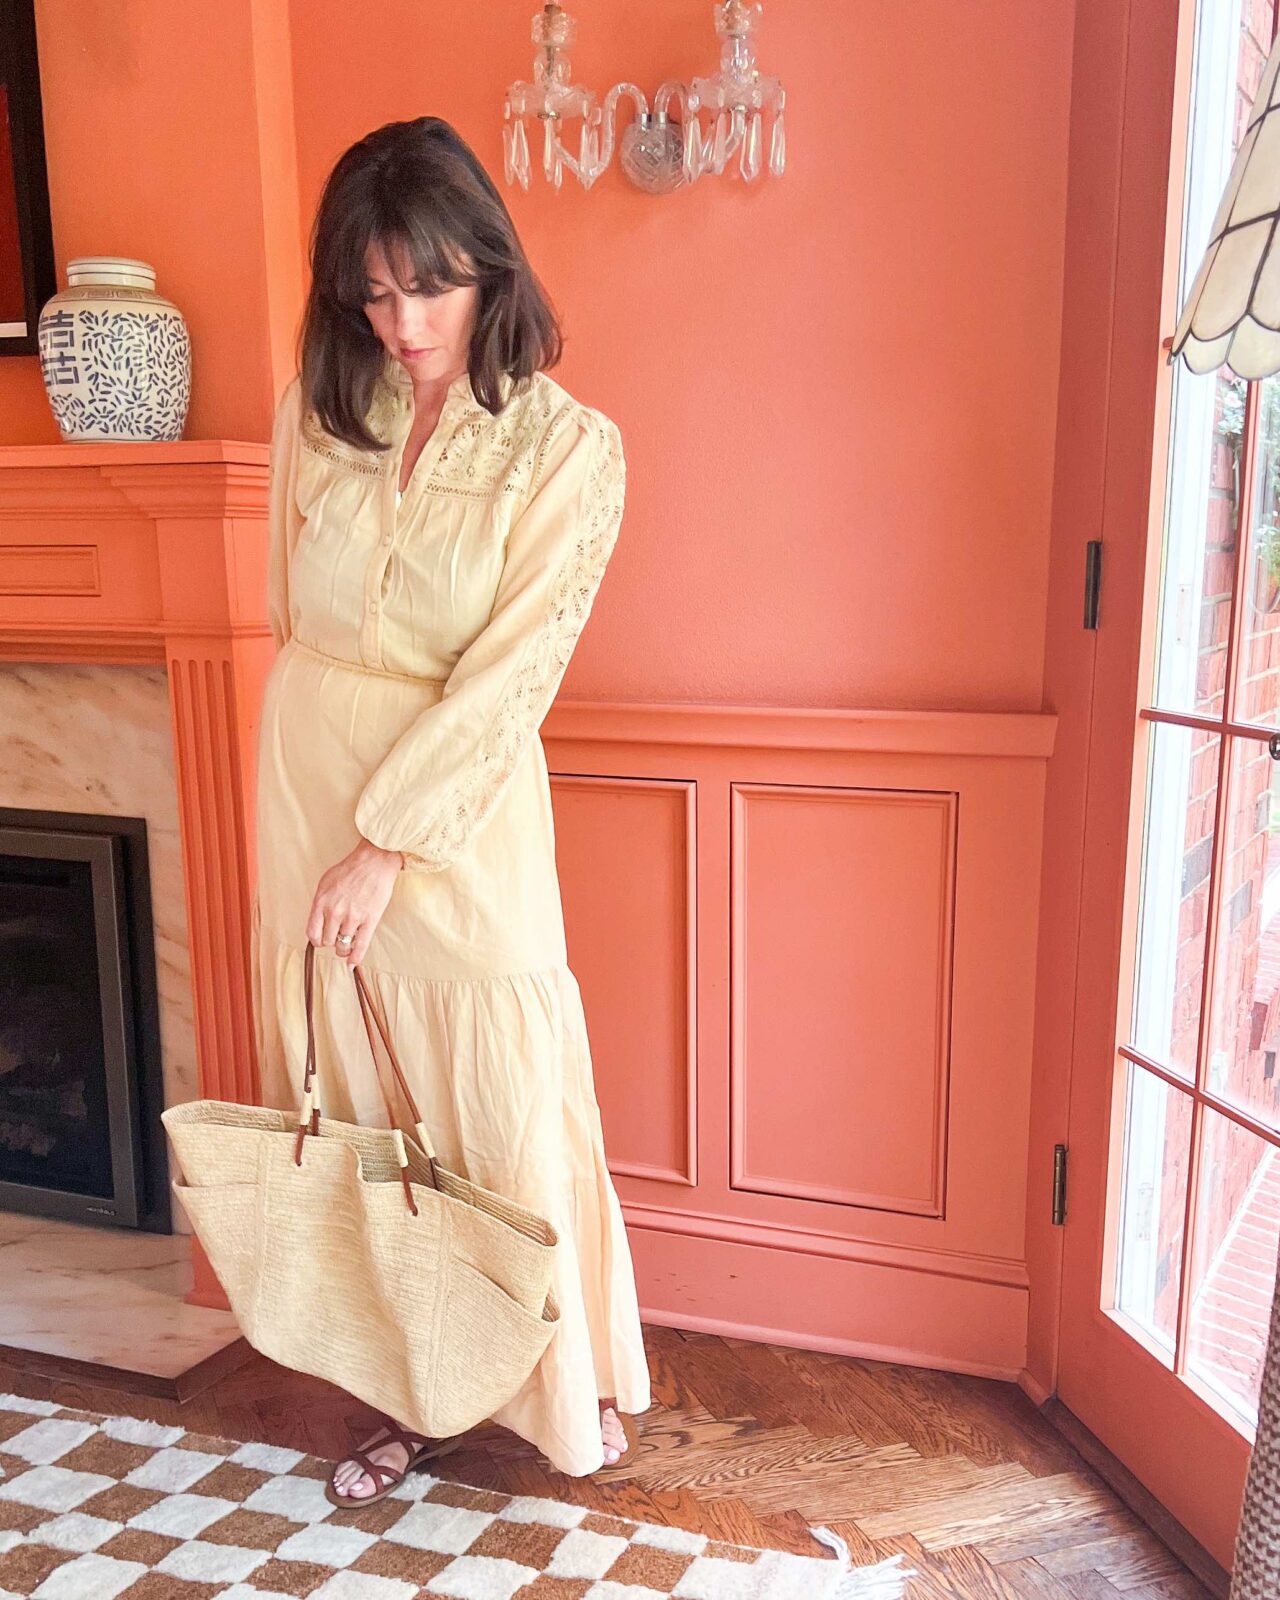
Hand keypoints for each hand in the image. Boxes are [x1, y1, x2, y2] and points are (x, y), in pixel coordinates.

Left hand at [306, 837, 403, 965]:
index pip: (312, 933)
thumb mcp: (325, 883)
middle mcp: (335, 912)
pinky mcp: (369, 921)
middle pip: (327, 941)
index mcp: (321, 902)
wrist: (374, 861)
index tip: (321, 939)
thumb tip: (317, 921)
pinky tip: (352, 964)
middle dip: (331, 941)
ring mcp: (353, 917)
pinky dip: (355, 958)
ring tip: (346, 944)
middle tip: (337, 936)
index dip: (316, 940)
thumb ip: (320, 903)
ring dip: (343, 948)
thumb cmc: (350, 869)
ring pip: (342, 946)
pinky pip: (360, 946)